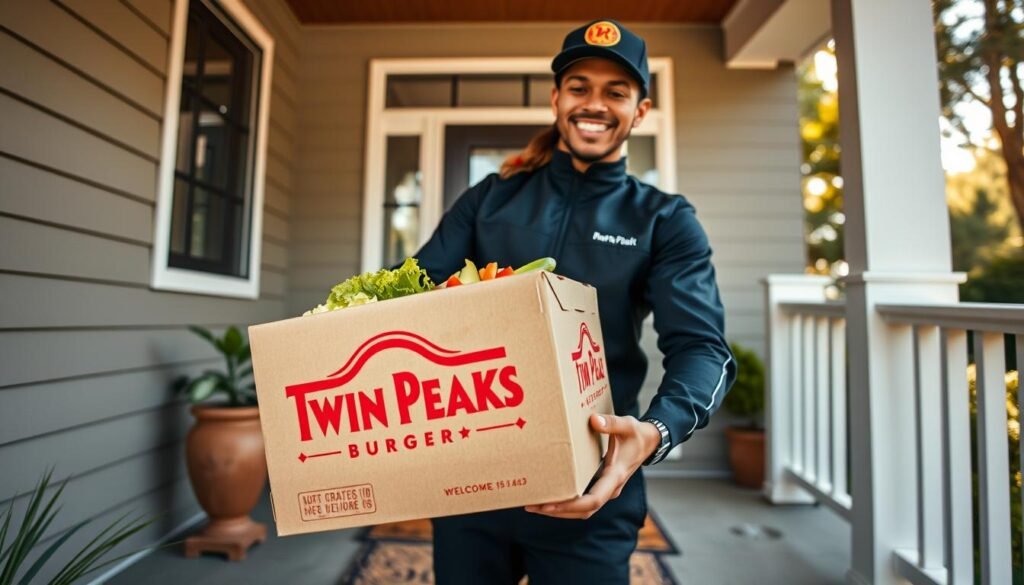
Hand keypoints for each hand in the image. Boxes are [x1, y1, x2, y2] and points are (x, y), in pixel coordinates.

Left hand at [524, 413, 660, 519]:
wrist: (650, 442)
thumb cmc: (637, 434)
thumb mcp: (628, 425)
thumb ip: (611, 423)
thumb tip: (593, 420)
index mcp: (615, 476)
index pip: (593, 500)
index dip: (571, 505)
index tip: (549, 504)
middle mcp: (610, 488)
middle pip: (583, 511)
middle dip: (557, 511)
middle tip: (532, 506)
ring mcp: (606, 489)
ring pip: (582, 510)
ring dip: (559, 510)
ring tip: (534, 505)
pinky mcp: (601, 486)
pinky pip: (583, 502)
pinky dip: (566, 503)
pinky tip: (549, 496)